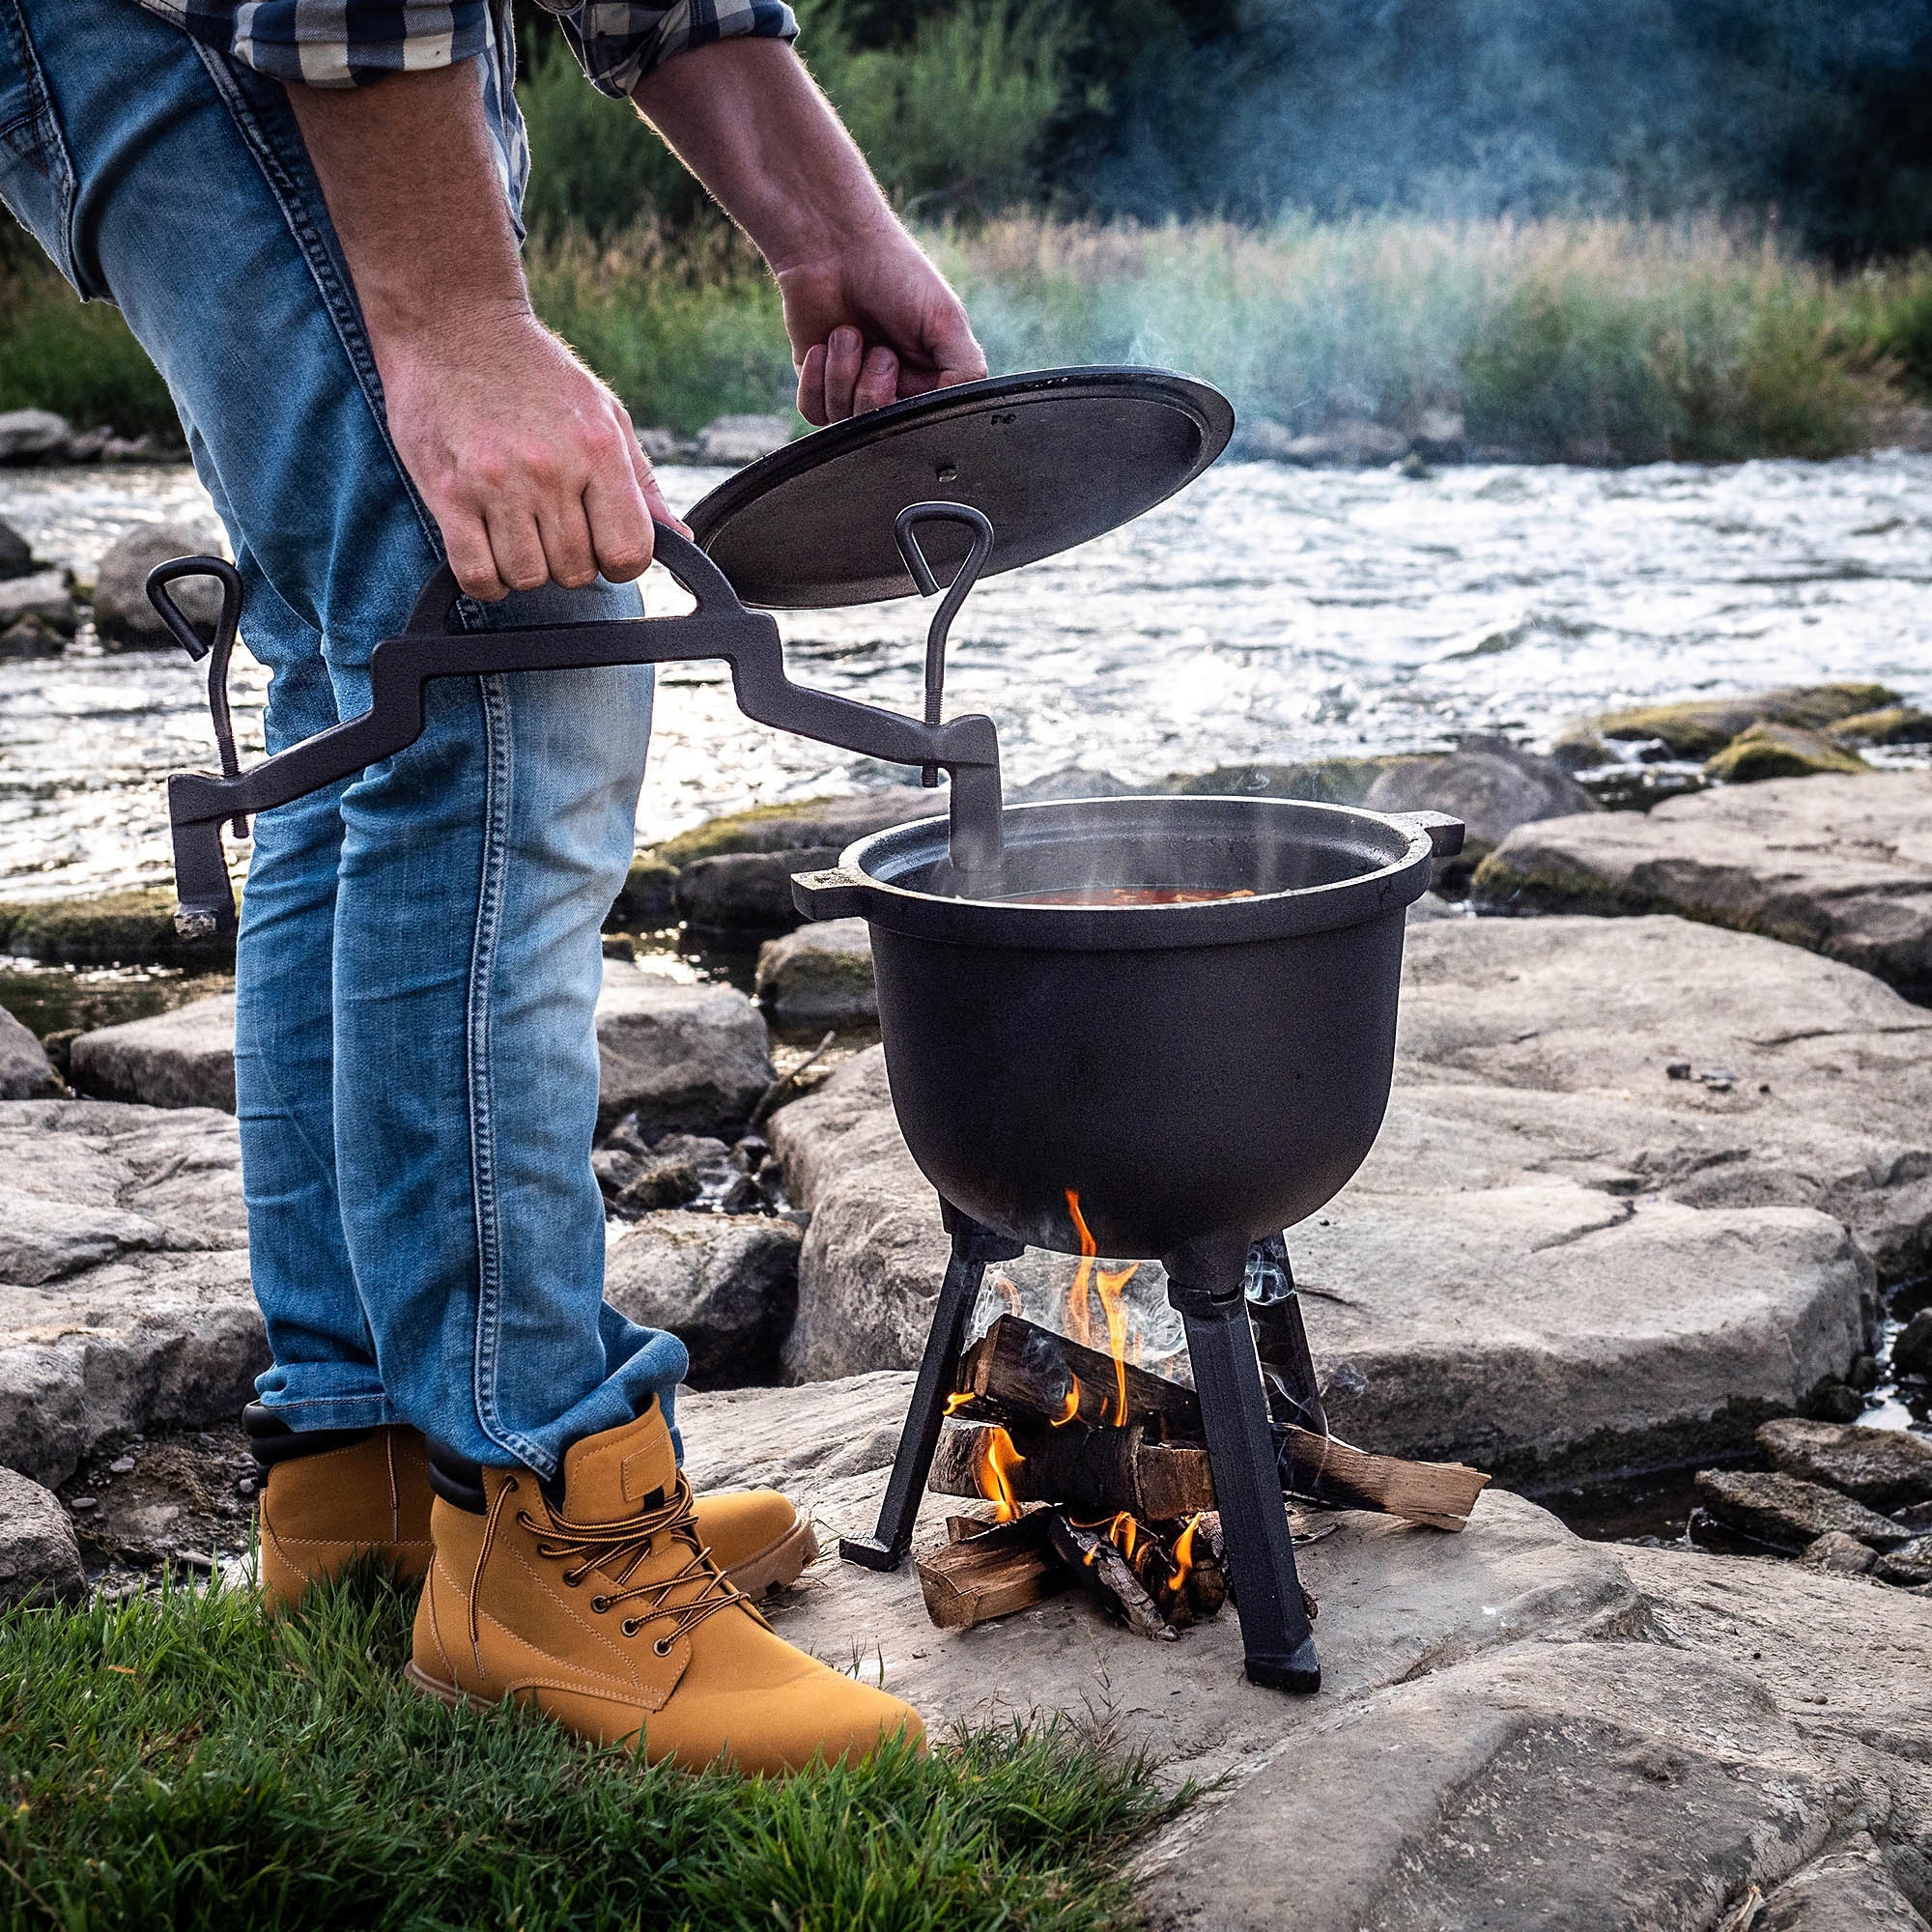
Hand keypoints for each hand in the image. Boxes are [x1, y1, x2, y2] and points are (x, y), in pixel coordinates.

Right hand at [381, 307, 686, 601]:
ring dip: (525, 567)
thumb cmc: (534, 373)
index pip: (629, 553)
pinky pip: (477, 575)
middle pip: (576, 572)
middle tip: (550, 524)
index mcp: (598, 450)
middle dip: (568, 560)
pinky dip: (485, 579)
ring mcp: (496, 483)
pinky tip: (486, 550)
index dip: (619, 562)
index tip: (601, 545)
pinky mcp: (447, 493)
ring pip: (528, 578)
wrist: (452, 325)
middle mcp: (551, 470)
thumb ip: (641, 482)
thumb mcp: (604, 413)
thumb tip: (680, 536)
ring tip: (516, 527)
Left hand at [778, 222, 987, 423]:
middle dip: (875, 389)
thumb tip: (962, 418)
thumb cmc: (895, 274)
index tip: (905, 371)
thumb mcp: (948, 322)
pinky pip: (813, 413)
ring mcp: (853, 388)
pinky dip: (817, 380)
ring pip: (846, 423)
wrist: (833, 245)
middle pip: (882, 433)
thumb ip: (966, 373)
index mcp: (930, 380)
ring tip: (848, 333)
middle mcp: (893, 389)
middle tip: (880, 349)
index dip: (913, 410)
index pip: (926, 428)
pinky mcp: (817, 382)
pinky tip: (822, 345)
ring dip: (844, 374)